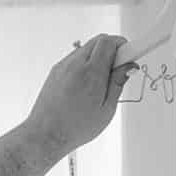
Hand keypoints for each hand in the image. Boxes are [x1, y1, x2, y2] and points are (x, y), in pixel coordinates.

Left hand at [26, 34, 134, 160]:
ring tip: (100, 81)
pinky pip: (75, 57)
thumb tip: (128, 66)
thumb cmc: (74, 128)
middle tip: (118, 68)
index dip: (123, 46)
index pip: (110, 42)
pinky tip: (86, 84)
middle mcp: (76, 63)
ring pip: (87, 48)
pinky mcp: (56, 69)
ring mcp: (64, 64)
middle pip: (99, 40)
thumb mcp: (106, 110)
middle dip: (113, 49)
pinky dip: (85, 63)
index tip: (130, 55)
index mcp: (91, 72)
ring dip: (98, 56)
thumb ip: (118, 83)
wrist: (45, 135)